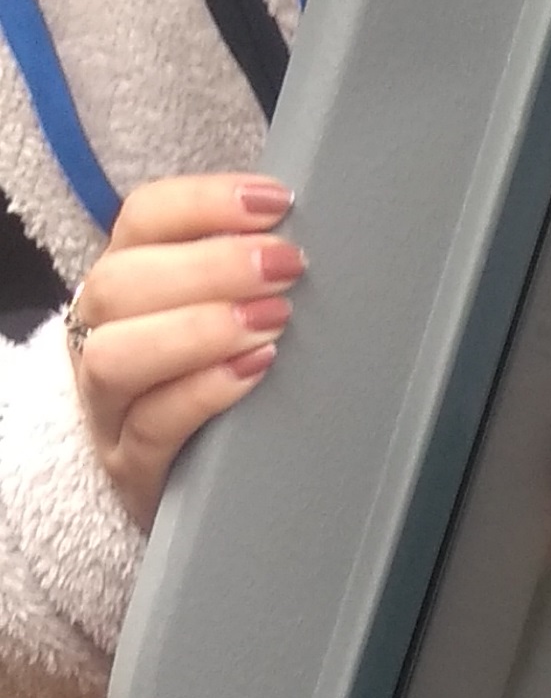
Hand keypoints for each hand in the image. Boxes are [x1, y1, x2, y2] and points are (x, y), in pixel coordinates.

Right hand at [66, 173, 300, 529]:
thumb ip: (245, 284)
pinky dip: (205, 392)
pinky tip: (254, 372)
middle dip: (211, 265)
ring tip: (271, 321)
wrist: (186, 495)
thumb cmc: (212, 394)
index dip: (205, 202)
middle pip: (123, 283)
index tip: (275, 202)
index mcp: (122, 288)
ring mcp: (107, 408)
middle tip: (285, 266)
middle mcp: (99, 338)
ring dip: (199, 328)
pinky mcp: (131, 468)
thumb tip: (305, 239)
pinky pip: (153, 426)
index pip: (142, 221)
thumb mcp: (220, 327)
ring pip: (118, 355)